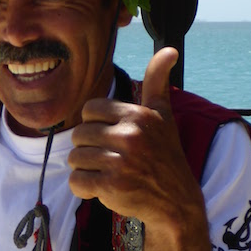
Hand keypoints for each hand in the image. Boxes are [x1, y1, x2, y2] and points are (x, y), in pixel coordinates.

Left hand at [69, 48, 202, 226]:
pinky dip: (82, 188)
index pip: (89, 110)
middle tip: (108, 159)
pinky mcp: (111, 186)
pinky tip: (100, 188)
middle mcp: (130, 136)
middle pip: (78, 134)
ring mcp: (120, 162)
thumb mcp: (164, 116)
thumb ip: (158, 82)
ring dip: (85, 169)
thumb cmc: (164, 156)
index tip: (111, 138)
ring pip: (75, 158)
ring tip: (106, 173)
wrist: (175, 201)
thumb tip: (169, 49)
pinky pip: (76, 181)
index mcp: (138, 116)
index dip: (95, 125)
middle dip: (88, 148)